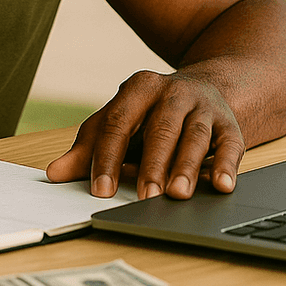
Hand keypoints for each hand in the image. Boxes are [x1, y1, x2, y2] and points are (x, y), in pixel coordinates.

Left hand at [44, 69, 244, 199]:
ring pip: (195, 136)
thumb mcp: (117, 123)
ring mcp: (204, 107)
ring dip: (187, 167)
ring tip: (177, 194)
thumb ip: (87, 148)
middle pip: (160, 129)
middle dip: (152, 165)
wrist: (204, 89)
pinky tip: (222, 186)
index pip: (118, 123)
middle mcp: (173, 93)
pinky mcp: (229, 124)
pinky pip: (231, 145)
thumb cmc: (150, 115)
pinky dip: (227, 166)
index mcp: (139, 88)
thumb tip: (55, 173)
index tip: (101, 190)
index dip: (108, 157)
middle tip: (145, 197)